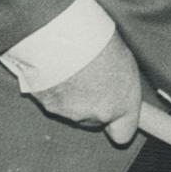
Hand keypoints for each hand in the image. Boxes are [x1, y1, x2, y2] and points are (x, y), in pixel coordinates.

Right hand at [31, 31, 141, 146]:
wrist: (63, 38)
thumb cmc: (98, 43)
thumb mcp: (124, 62)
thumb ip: (122, 87)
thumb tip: (119, 91)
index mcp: (122, 105)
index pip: (123, 133)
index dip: (119, 125)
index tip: (117, 115)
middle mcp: (97, 115)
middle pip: (93, 120)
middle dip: (91, 105)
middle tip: (89, 77)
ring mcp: (69, 112)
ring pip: (71, 110)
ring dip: (71, 94)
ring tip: (71, 67)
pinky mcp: (46, 105)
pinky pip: (51, 99)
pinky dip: (53, 88)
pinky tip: (55, 68)